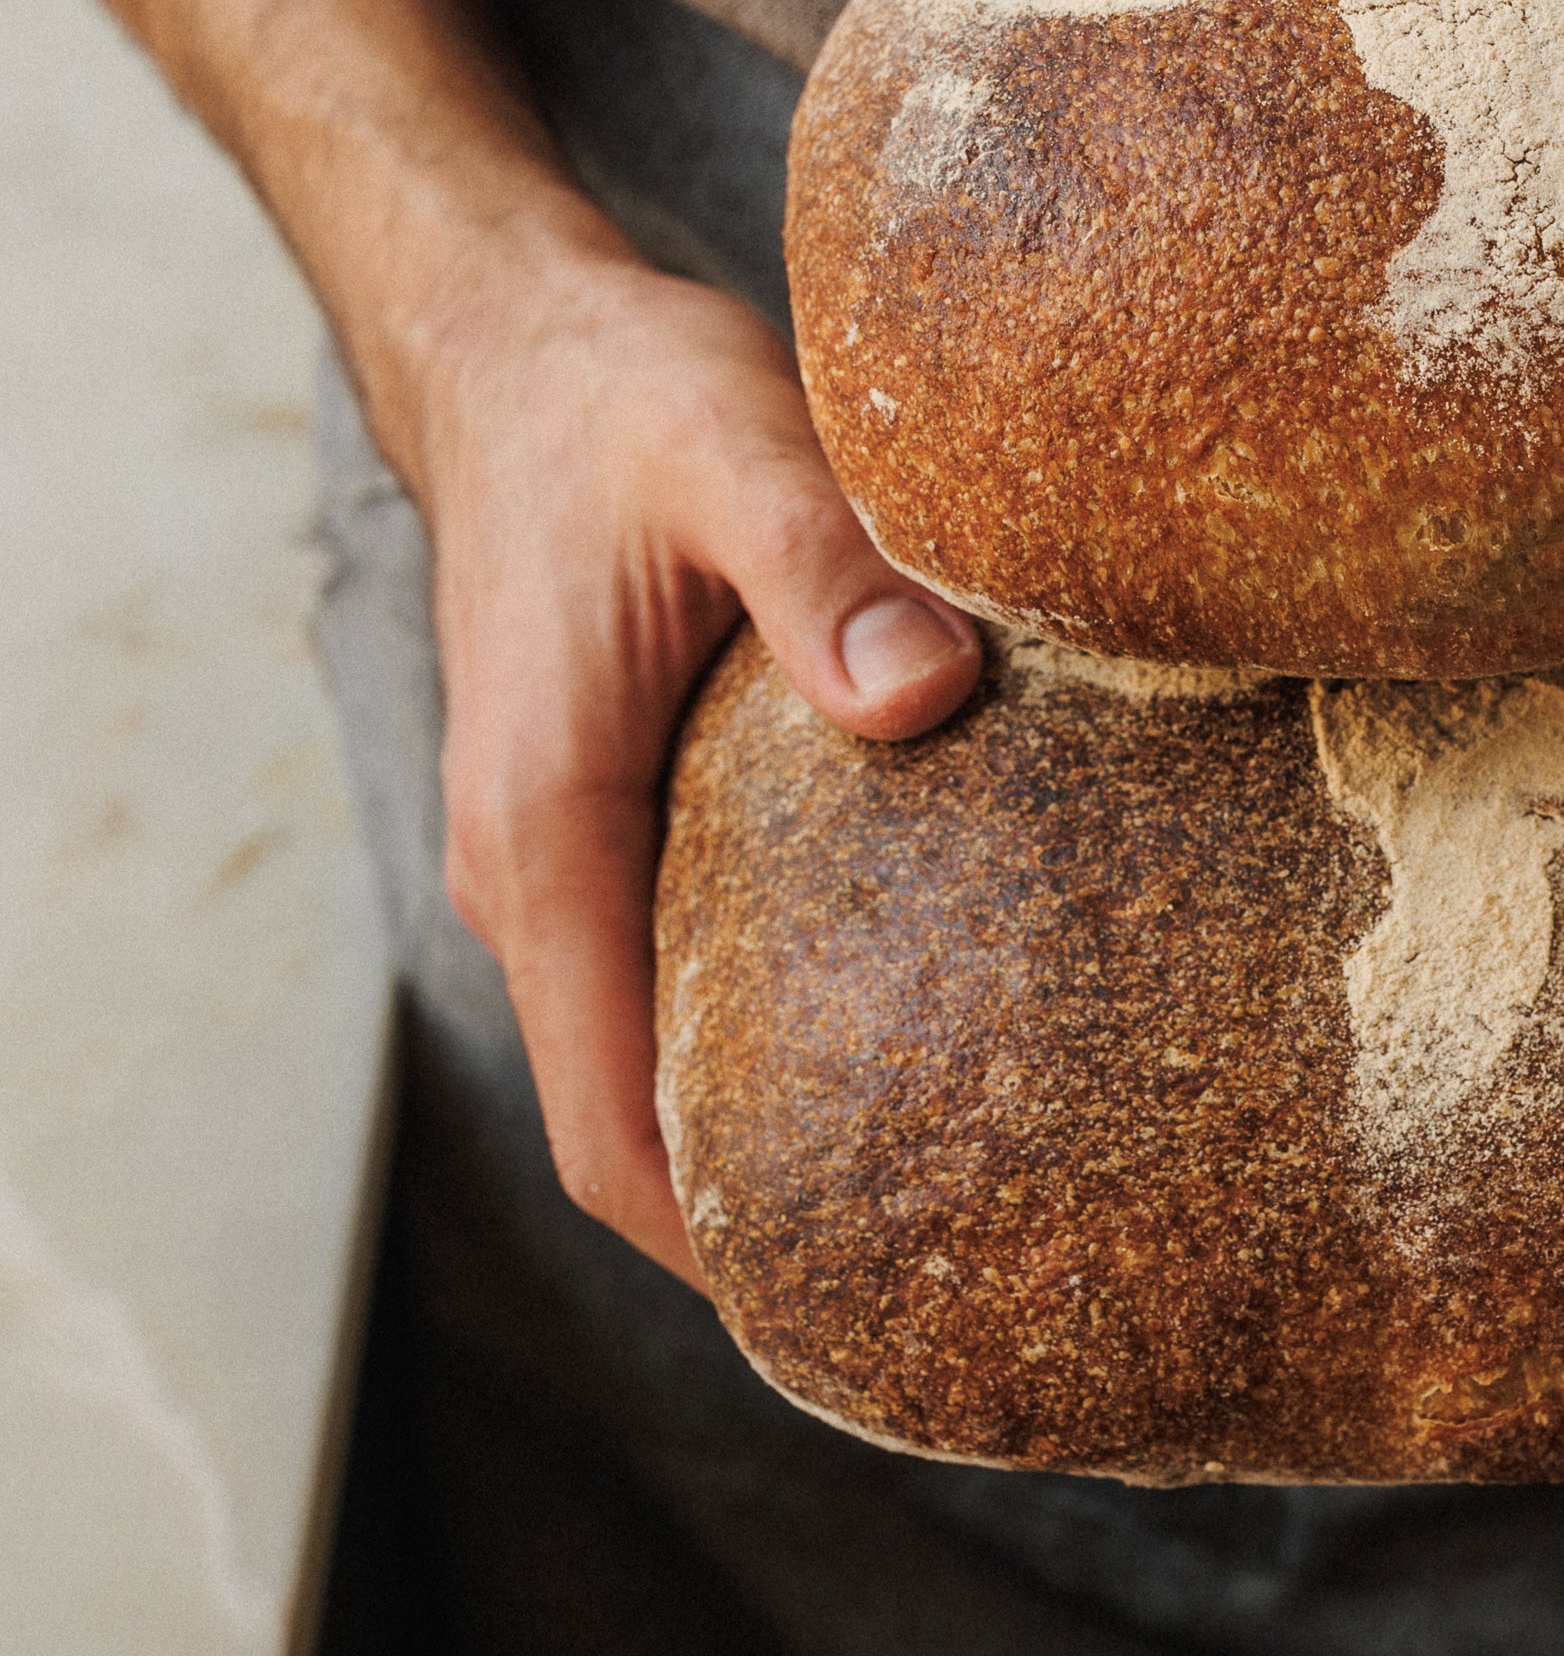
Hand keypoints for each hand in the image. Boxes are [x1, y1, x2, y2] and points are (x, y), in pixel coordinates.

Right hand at [418, 242, 981, 1284]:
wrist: (514, 338)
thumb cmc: (615, 399)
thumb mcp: (733, 451)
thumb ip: (823, 572)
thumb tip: (922, 698)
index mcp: (548, 833)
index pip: (605, 1123)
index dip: (715, 1244)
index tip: (849, 1317)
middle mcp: (535, 872)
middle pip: (632, 1113)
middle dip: (768, 1203)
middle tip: (957, 1260)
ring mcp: (561, 847)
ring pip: (649, 1041)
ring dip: (763, 1109)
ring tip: (950, 1161)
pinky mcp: (604, 807)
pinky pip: (666, 964)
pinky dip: (757, 1016)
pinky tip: (896, 1006)